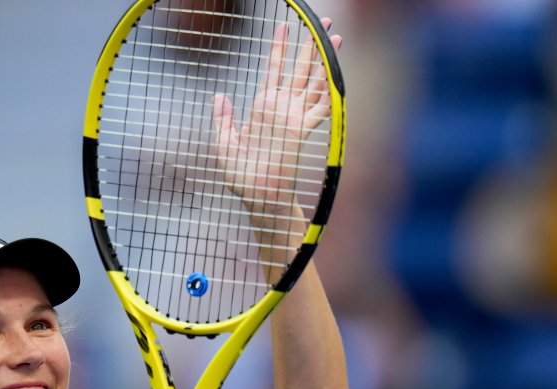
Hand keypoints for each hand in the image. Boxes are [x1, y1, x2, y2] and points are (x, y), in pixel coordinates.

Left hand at [212, 17, 341, 215]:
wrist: (257, 199)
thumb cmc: (241, 177)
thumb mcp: (224, 145)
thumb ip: (223, 120)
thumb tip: (220, 96)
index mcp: (262, 107)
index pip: (273, 70)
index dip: (278, 48)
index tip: (283, 27)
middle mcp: (281, 109)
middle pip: (299, 69)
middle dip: (310, 45)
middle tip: (322, 23)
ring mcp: (293, 119)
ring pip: (313, 82)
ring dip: (324, 61)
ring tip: (334, 39)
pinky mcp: (301, 132)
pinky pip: (319, 107)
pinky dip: (329, 91)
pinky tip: (336, 74)